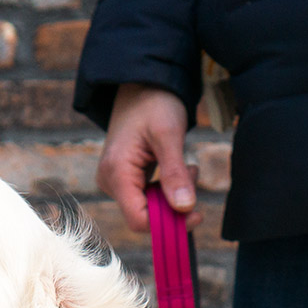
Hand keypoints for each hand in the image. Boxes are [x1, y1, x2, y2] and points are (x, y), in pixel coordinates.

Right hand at [97, 84, 199, 231]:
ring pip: (150, 208)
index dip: (168, 224)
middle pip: (146, 216)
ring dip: (174, 195)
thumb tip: (185, 208)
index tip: (196, 213)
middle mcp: (111, 182)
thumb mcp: (168, 135)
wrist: (143, 83)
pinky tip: (178, 170)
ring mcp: (117, 181)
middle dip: (174, 204)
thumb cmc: (154, 103)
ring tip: (187, 168)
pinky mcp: (126, 179)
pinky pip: (149, 197)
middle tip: (192, 175)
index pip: (139, 220)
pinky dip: (168, 189)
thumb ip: (175, 173)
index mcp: (117, 174)